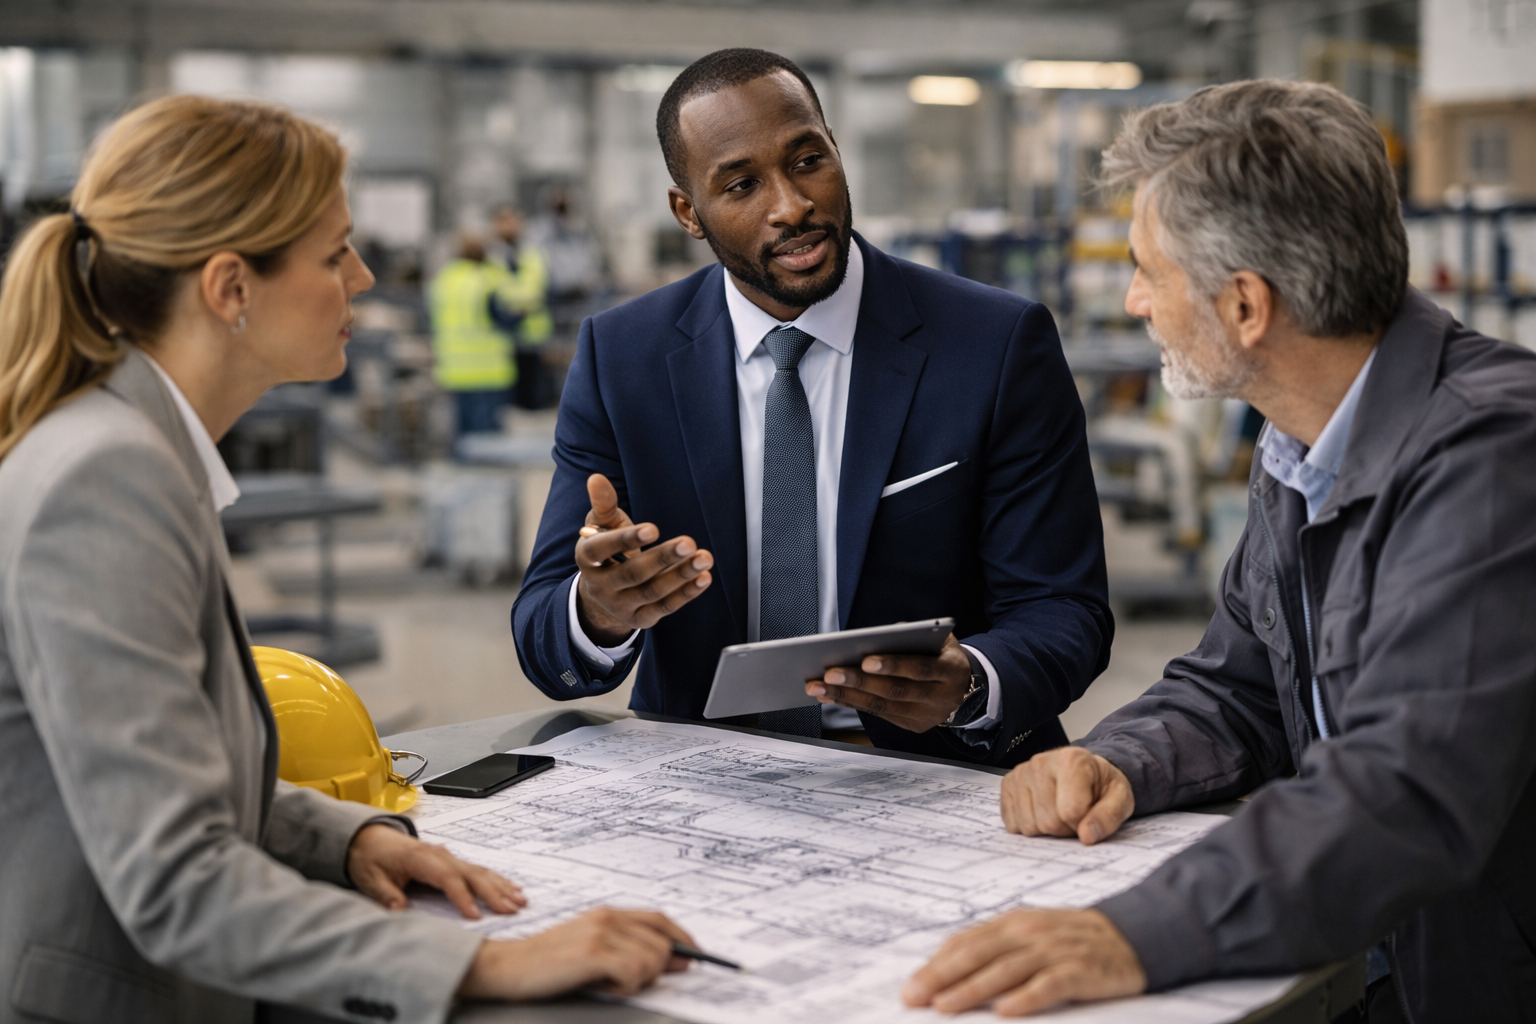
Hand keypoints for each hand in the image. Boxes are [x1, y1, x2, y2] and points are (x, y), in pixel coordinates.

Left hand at [347, 823, 524, 918]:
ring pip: (480, 871)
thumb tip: (400, 911)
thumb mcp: (372, 880)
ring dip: (501, 886)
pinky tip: (510, 889)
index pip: (448, 879)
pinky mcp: (451, 861)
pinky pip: (477, 870)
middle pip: (472, 874)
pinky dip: (496, 880)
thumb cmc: (371, 859)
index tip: (476, 916)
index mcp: (422, 859)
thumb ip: (387, 895)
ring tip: (520, 900)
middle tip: (512, 910)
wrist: (369, 839)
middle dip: (493, 893)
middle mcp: (440, 855)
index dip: (463, 898)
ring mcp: (448, 856)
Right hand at [458, 907, 693, 1000]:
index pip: (660, 919)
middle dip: (657, 970)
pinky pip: (634, 971)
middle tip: (628, 982)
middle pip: (663, 942)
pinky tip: (604, 986)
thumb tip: (677, 960)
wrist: (507, 967)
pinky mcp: (592, 952)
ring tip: (609, 983)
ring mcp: (600, 933)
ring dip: (638, 981)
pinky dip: (626, 986)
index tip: (696, 956)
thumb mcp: (591, 950)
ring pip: (653, 959)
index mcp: (608, 913)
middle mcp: (607, 917)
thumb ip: (629, 949)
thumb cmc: (549, 964)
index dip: (683, 938)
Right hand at [574, 474, 713, 646]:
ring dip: (681, 575)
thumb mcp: (601, 526)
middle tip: (688, 542)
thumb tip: (596, 479)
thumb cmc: (606, 551)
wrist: (602, 596)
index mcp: (586, 559)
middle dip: (662, 558)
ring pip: (653, 591)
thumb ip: (603, 504)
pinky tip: (703, 577)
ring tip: (704, 557)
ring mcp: (620, 606)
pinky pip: (665, 607)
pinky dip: (686, 593)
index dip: (626, 540)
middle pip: (633, 573)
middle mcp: (601, 586)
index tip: (652, 529)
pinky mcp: (640, 619)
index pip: (601, 550)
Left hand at [805, 633, 972, 732]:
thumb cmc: (943, 655)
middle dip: (859, 683)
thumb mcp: (940, 639)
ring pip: (882, 707)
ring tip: (819, 687)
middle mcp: (940, 697)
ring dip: (847, 697)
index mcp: (950, 671)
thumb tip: (876, 637)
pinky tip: (830, 696)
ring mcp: (926, 716)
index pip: (920, 669)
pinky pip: (879, 715)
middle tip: (829, 674)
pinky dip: (852, 704)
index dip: (893, 665)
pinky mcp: (913, 726)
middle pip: (895, 691)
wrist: (965, 687)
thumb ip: (914, 635)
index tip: (865, 660)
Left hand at [902, 909, 1145, 1015]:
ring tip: (945, 1006)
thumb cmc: (1072, 940)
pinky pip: (1049, 985)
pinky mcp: (1080, 970)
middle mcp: (1029, 933)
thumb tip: (948, 970)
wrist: (1131, 935)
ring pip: (1005, 970)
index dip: (936, 964)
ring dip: (972, 989)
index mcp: (1013, 923)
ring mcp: (1054, 950)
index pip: (966, 943)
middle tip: (914, 998)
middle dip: (941, 977)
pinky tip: (1005, 1011)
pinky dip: (1025, 997)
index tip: (911, 987)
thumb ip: (995, 949)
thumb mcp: (1030, 935)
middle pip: (978, 955)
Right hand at [1001, 746, 1133, 845]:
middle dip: (1065, 827)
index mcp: (1071, 760)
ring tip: (1058, 810)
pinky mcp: (1008, 784)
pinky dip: (1029, 824)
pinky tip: (1041, 810)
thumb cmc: (1101, 785)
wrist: (1085, 770)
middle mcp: (1041, 762)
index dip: (1083, 823)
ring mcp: (1021, 773)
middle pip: (1048, 821)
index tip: (1090, 812)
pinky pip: (1013, 823)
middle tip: (1075, 814)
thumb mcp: (1121, 798)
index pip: (1070, 812)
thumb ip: (1109, 816)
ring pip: (1029, 825)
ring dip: (1046, 828)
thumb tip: (1087, 836)